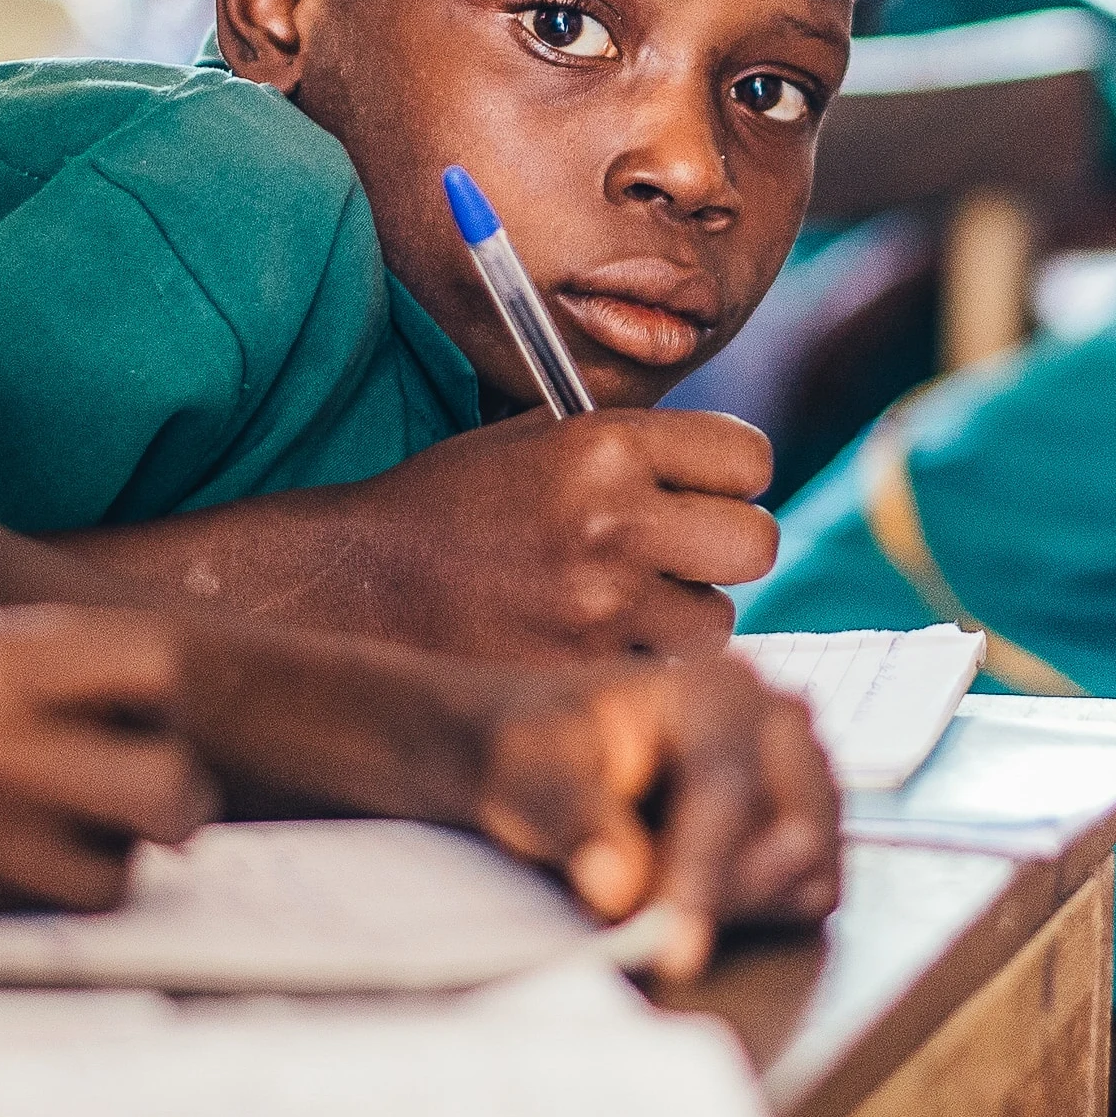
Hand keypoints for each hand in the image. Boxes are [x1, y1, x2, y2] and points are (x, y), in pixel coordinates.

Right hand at [0, 606, 217, 913]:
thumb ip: (21, 658)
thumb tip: (121, 685)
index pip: (154, 664)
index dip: (162, 685)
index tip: (141, 698)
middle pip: (169, 787)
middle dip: (177, 790)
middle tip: (149, 784)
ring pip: (117, 874)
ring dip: (115, 855)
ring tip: (75, 830)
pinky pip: (40, 913)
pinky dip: (44, 895)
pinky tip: (7, 861)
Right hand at [328, 410, 780, 659]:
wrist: (359, 584)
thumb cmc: (455, 506)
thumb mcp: (542, 439)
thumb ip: (638, 447)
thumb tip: (733, 473)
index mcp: (606, 444)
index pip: (750, 458)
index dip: (730, 478)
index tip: (702, 492)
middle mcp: (613, 520)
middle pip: (756, 542)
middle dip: (724, 549)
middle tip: (678, 556)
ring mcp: (602, 607)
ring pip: (717, 621)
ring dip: (683, 619)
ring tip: (620, 607)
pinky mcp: (584, 677)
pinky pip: (663, 674)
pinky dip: (639, 666)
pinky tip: (590, 647)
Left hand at [451, 651, 841, 979]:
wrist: (549, 756)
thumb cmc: (540, 756)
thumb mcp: (528, 774)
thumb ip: (573, 820)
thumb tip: (620, 883)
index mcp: (717, 687)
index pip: (729, 794)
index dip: (704, 877)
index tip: (675, 953)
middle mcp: (781, 719)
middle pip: (795, 839)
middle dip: (725, 895)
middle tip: (650, 929)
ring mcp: (808, 771)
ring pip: (808, 875)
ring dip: (735, 907)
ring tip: (657, 893)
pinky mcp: (814, 823)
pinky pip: (811, 893)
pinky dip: (755, 911)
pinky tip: (692, 889)